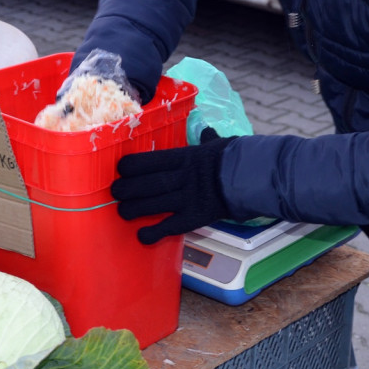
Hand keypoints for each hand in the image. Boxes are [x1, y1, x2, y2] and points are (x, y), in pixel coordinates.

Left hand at [111, 129, 232, 244]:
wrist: (254, 178)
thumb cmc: (235, 159)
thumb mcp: (219, 145)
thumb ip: (207, 141)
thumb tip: (207, 132)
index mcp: (186, 157)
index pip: (152, 160)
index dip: (132, 166)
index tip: (120, 169)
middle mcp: (183, 177)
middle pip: (148, 183)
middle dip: (127, 188)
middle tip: (115, 192)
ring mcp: (189, 198)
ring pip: (154, 204)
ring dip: (135, 209)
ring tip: (123, 212)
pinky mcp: (196, 217)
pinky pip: (171, 227)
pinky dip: (155, 233)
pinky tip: (142, 236)